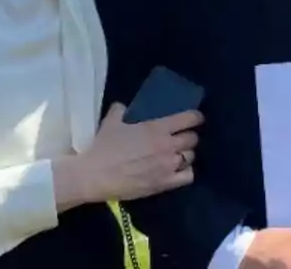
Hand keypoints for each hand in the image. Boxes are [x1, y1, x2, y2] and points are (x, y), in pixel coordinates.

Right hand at [53, 103, 201, 209]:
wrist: (95, 175)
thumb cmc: (103, 147)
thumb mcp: (111, 122)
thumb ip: (120, 111)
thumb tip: (122, 106)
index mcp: (157, 128)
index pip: (189, 119)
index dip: (195, 117)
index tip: (196, 117)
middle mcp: (168, 146)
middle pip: (193, 139)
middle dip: (189, 136)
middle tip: (182, 137)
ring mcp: (168, 166)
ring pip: (191, 157)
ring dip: (186, 154)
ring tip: (178, 155)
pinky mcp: (164, 184)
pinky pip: (188, 176)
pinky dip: (186, 172)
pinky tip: (178, 170)